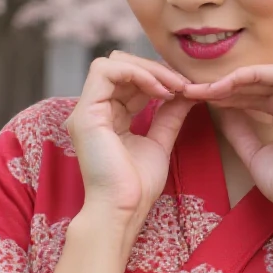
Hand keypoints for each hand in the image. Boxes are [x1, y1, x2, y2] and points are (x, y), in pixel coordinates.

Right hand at [65, 51, 193, 226]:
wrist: (123, 209)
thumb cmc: (137, 186)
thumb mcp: (159, 142)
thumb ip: (168, 116)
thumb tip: (187, 92)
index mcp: (107, 117)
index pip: (129, 80)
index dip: (158, 77)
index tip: (185, 89)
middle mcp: (93, 110)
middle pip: (120, 66)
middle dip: (155, 69)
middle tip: (183, 84)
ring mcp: (86, 110)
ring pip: (112, 63)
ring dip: (148, 69)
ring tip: (173, 87)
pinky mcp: (85, 113)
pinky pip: (106, 72)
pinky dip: (137, 74)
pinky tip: (160, 91)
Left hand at [182, 64, 272, 210]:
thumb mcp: (257, 155)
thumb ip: (241, 132)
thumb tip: (222, 111)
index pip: (269, 100)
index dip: (238, 98)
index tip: (210, 102)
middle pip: (268, 88)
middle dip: (233, 88)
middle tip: (200, 92)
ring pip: (270, 78)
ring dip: (236, 81)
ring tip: (207, 90)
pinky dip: (249, 76)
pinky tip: (224, 85)